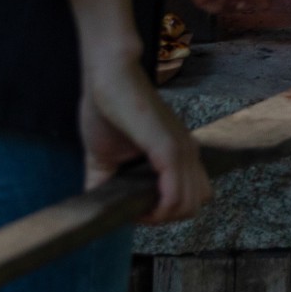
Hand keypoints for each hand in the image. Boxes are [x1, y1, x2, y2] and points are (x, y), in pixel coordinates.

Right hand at [79, 50, 211, 223]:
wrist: (107, 74)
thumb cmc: (106, 107)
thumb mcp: (108, 155)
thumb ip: (107, 182)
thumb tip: (96, 206)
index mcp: (179, 151)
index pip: (192, 194)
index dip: (166, 210)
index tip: (137, 209)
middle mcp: (188, 151)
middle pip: (194, 204)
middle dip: (165, 217)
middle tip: (136, 211)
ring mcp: (181, 149)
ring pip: (189, 204)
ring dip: (161, 217)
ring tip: (136, 210)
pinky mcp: (168, 147)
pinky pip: (176, 193)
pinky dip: (160, 209)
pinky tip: (139, 206)